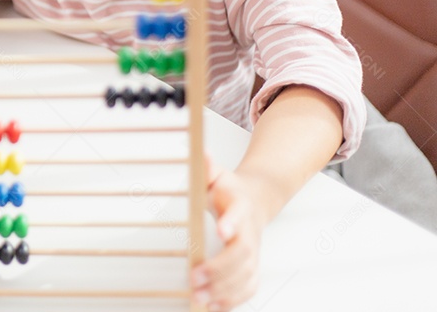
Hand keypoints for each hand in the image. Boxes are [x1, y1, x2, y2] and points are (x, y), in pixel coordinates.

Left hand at [190, 157, 266, 310]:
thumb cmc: (230, 190)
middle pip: (241, 254)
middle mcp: (249, 234)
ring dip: (223, 289)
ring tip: (199, 297)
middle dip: (219, 267)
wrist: (254, 201)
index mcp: (240, 208)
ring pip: (245, 275)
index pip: (238, 216)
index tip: (222, 230)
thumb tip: (200, 153)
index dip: (232, 223)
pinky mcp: (251, 267)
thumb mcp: (217, 174)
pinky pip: (248, 287)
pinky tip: (215, 306)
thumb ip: (207, 168)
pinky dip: (234, 299)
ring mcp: (252, 253)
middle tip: (195, 276)